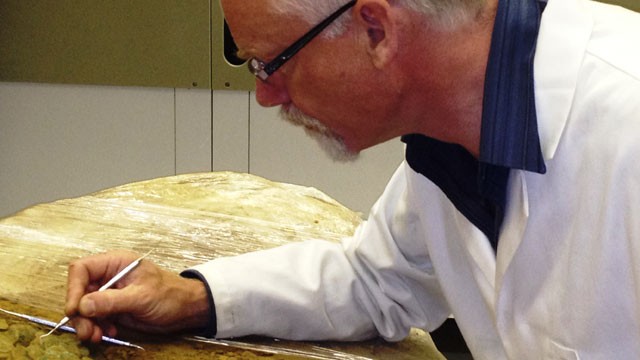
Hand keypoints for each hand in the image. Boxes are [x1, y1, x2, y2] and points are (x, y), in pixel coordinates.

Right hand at [65, 250, 210, 342]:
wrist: (185, 309)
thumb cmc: (170, 295)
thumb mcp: (141, 297)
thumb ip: (111, 300)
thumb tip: (83, 305)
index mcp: (116, 263)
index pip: (82, 269)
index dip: (73, 289)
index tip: (75, 310)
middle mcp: (109, 276)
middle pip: (79, 291)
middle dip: (80, 313)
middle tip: (87, 331)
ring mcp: (110, 293)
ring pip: (84, 308)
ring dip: (87, 324)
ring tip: (97, 336)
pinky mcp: (113, 308)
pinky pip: (95, 318)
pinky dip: (97, 328)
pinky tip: (109, 333)